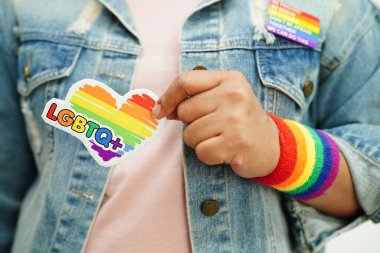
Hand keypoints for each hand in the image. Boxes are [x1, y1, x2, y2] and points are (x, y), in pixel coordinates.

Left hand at [153, 70, 279, 177]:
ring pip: (190, 134)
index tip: (160, 111)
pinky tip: (224, 150)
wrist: (270, 145)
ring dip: (199, 141)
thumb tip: (159, 109)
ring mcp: (236, 120)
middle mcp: (234, 96)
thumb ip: (194, 97)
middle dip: (190, 124)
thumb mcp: (222, 97)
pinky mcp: (236, 143)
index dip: (167, 97)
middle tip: (211, 126)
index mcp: (229, 79)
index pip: (185, 81)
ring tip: (219, 138)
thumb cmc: (239, 119)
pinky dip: (208, 155)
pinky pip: (201, 151)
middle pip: (185, 111)